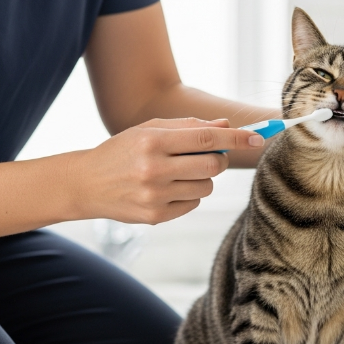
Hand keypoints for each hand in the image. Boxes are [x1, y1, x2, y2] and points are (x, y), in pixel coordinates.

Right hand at [68, 117, 262, 223]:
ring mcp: (154, 196)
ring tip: (178, 173)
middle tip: (205, 155)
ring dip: (201, 178)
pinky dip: (188, 196)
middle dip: (218, 159)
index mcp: (152, 141)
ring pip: (206, 187)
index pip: (206, 138)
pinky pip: (193, 204)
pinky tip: (167, 189)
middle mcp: (153, 169)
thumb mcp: (149, 130)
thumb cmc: (123, 151)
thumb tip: (226, 126)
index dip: (236, 138)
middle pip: (212, 165)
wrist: (85, 184)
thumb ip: (188, 127)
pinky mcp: (155, 217)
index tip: (258, 138)